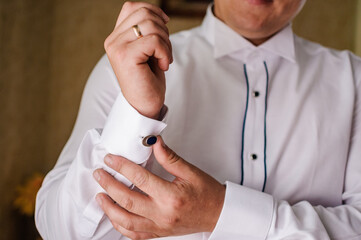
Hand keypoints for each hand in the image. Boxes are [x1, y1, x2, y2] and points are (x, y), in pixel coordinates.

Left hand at [93, 136, 225, 238]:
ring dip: (109, 209)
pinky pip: (134, 235)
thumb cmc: (207, 193)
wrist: (218, 213)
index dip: (122, 166)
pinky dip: (120, 226)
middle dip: (109, 186)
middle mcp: (163, 214)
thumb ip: (169, 157)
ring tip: (100, 195)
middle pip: (127, 201)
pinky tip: (114, 215)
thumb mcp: (190, 171)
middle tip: (99, 174)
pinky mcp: (159, 233)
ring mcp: (159, 227)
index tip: (110, 159)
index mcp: (171, 196)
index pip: (140, 179)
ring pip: (126, 222)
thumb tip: (154, 142)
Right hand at [104, 2, 171, 118]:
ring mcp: (117, 47)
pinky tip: (163, 65)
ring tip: (163, 60)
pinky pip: (154, 41)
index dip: (153, 11)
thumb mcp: (148, 50)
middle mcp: (112, 40)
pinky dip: (165, 52)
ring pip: (151, 25)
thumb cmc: (148, 79)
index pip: (133, 7)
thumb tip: (160, 14)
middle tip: (164, 51)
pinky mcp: (125, 56)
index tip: (165, 25)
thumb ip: (147, 31)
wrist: (145, 106)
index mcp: (116, 37)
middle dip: (163, 30)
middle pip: (145, 14)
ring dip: (166, 43)